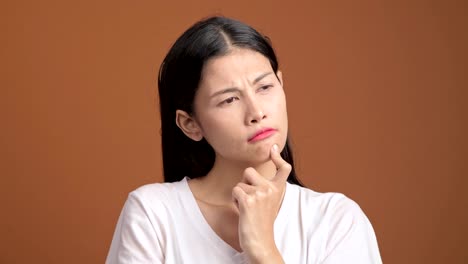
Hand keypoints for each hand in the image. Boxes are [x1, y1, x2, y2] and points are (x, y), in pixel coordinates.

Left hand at [232, 144, 290, 263]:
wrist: (260, 242)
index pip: (283, 169)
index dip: (277, 157)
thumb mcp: (268, 203)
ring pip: (240, 183)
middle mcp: (271, 189)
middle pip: (249, 171)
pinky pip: (235, 191)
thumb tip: (253, 175)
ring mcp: (260, 193)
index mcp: (278, 190)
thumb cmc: (261, 223)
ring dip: (239, 194)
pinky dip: (236, 201)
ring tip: (247, 208)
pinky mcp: (248, 200)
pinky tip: (243, 212)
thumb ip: (265, 189)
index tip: (272, 148)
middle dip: (245, 183)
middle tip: (251, 201)